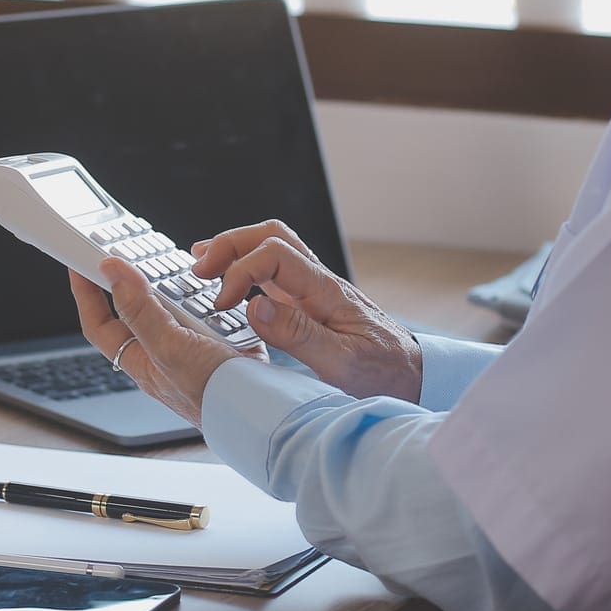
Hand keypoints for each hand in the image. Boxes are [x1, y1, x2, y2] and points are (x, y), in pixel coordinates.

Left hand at [69, 260, 266, 426]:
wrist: (264, 410)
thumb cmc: (214, 395)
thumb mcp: (169, 348)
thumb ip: (140, 310)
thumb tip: (113, 272)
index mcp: (142, 361)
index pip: (100, 324)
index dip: (85, 293)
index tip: (80, 263)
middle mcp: (164, 354)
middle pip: (138, 308)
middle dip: (137, 280)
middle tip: (134, 251)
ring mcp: (194, 346)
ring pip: (177, 305)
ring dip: (180, 286)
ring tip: (182, 269)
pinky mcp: (222, 340)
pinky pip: (211, 309)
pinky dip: (213, 295)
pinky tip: (219, 288)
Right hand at [192, 220, 423, 403]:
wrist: (412, 375)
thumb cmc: (383, 371)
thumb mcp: (342, 362)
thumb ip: (298, 335)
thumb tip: (255, 308)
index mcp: (326, 291)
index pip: (275, 254)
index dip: (240, 272)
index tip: (221, 304)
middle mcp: (319, 282)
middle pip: (271, 235)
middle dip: (230, 244)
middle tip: (198, 270)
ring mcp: (313, 290)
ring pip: (271, 246)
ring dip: (234, 249)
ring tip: (201, 264)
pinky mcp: (308, 302)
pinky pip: (273, 271)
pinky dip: (244, 268)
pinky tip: (225, 281)